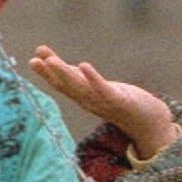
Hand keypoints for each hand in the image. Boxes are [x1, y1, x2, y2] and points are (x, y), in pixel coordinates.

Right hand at [29, 45, 177, 157]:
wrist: (149, 122)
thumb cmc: (122, 102)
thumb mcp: (98, 88)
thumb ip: (81, 79)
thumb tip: (63, 67)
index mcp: (84, 98)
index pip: (61, 85)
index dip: (46, 74)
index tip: (32, 59)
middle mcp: (89, 102)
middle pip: (67, 87)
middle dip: (50, 73)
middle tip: (34, 59)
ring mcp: (103, 102)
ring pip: (80, 87)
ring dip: (65, 74)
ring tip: (52, 60)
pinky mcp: (119, 100)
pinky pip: (103, 89)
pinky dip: (93, 78)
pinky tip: (83, 64)